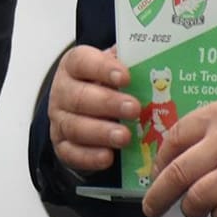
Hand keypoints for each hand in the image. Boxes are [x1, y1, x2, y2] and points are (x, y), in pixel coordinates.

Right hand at [47, 44, 138, 173]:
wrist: (84, 111)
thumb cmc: (104, 86)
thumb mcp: (114, 69)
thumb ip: (129, 63)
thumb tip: (157, 60)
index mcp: (74, 66)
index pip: (82, 62)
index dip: (103, 69)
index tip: (126, 77)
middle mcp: (62, 92)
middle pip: (79, 97)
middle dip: (108, 103)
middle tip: (134, 109)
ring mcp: (59, 120)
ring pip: (75, 127)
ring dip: (101, 132)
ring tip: (125, 137)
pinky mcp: (61, 146)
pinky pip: (72, 153)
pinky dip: (90, 157)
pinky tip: (108, 157)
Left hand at [141, 90, 216, 216]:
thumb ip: (214, 124)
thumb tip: (190, 148)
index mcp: (215, 116)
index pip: (172, 140)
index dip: (159, 162)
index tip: (156, 173)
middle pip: (177, 174)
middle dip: (158, 195)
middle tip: (151, 208)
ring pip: (197, 198)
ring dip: (190, 210)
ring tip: (192, 212)